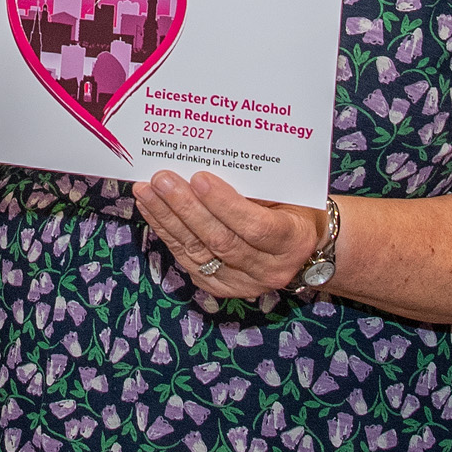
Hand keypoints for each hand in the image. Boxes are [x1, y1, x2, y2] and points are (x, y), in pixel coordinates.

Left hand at [133, 171, 323, 296]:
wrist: (304, 248)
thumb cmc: (295, 209)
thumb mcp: (289, 193)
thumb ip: (257, 186)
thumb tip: (209, 163)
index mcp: (292, 242)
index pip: (255, 227)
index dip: (225, 204)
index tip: (199, 177)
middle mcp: (269, 269)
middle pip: (220, 241)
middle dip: (186, 208)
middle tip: (162, 180)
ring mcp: (243, 284)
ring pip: (198, 252)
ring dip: (167, 219)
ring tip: (147, 191)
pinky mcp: (221, 288)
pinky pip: (188, 260)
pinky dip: (167, 233)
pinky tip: (152, 210)